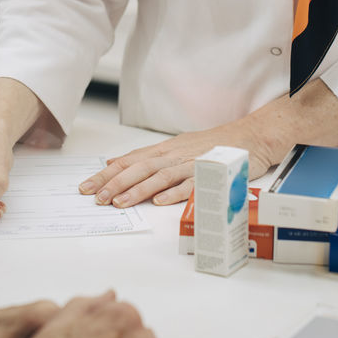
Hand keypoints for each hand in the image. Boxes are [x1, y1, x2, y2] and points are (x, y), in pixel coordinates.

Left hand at [78, 115, 276, 208]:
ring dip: (139, 190)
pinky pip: (191, 184)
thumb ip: (147, 156)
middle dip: (116, 182)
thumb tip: (115, 161)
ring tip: (120, 202)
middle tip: (96, 197)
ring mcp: (193, 163)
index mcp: (165, 149)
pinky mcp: (211, 173)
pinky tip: (160, 202)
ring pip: (161, 176)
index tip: (86, 186)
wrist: (251, 135)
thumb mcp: (176, 146)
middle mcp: (175, 154)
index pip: (130, 160)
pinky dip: (175, 192)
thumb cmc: (214, 144)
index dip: (107, 173)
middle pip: (140, 167)